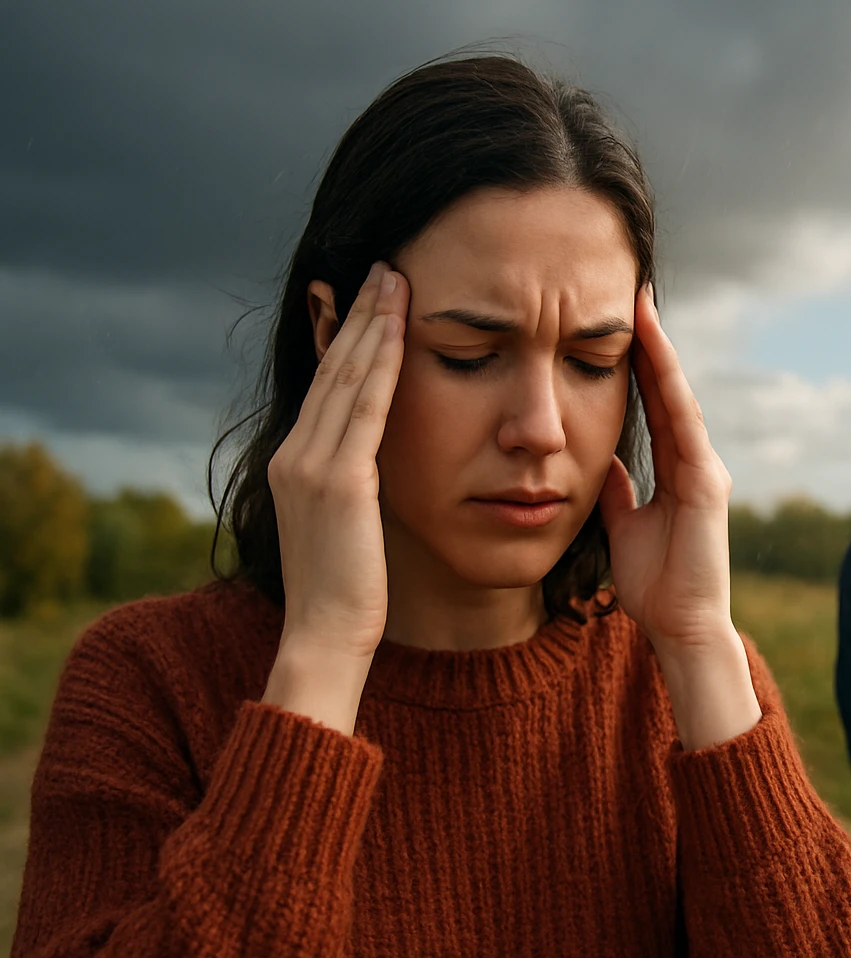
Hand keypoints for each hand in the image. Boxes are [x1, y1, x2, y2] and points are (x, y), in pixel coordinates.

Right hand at [263, 262, 408, 733]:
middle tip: (383, 268)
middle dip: (359, 316)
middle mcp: (295, 455)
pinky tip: (399, 328)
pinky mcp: (339, 480)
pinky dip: (381, 362)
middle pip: (332, 369)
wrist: (324, 638)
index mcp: (295, 465)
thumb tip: (375, 469)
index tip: (369, 301)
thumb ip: (353, 490)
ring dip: (372, 324)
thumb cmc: (345, 596)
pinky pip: (365, 407)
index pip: (326, 387)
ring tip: (393, 278)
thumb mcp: (345, 530)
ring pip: (347, 377)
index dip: (348, 339)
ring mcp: (311, 465)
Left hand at [599, 285, 759, 748]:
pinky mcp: (706, 484)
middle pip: (668, 390)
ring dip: (660, 352)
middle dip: (651, 343)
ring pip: (679, 397)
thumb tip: (598, 460)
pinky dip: (668, 386)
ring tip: (641, 307)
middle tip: (632, 293)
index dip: (637, 364)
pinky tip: (653, 354)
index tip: (617, 323)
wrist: (682, 628)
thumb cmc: (655, 587)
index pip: (653, 405)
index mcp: (676, 472)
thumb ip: (616, 491)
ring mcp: (705, 470)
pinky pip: (685, 424)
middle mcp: (696, 462)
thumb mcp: (622, 527)